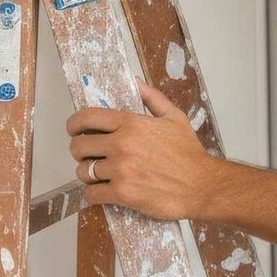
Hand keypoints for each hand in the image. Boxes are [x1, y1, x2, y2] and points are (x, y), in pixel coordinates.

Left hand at [67, 84, 221, 220]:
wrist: (202, 186)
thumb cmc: (189, 153)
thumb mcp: (175, 118)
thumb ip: (152, 98)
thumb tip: (134, 81)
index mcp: (131, 123)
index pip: (86, 117)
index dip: (74, 124)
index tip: (74, 130)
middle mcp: (121, 144)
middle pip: (78, 146)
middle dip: (80, 152)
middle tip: (90, 157)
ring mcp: (120, 170)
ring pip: (83, 172)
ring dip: (88, 175)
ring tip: (100, 176)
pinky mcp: (121, 193)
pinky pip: (91, 194)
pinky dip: (94, 194)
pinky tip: (104, 192)